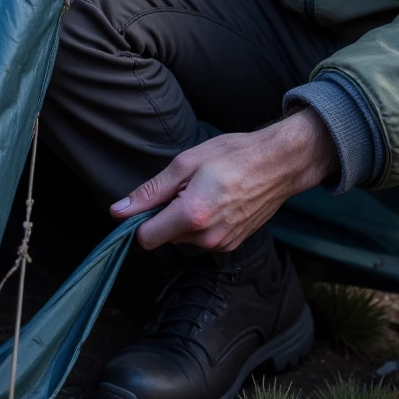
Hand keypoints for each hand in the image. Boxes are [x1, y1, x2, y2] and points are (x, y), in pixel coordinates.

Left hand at [109, 108, 337, 251]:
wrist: (280, 163)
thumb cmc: (234, 155)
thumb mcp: (187, 163)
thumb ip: (151, 191)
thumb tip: (118, 211)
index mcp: (192, 215)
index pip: (146, 238)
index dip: (142, 219)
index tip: (154, 200)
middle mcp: (206, 238)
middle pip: (166, 237)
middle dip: (168, 214)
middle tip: (189, 185)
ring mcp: (222, 244)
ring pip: (185, 238)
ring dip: (187, 218)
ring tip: (208, 190)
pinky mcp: (233, 244)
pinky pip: (204, 238)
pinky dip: (205, 223)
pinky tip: (220, 200)